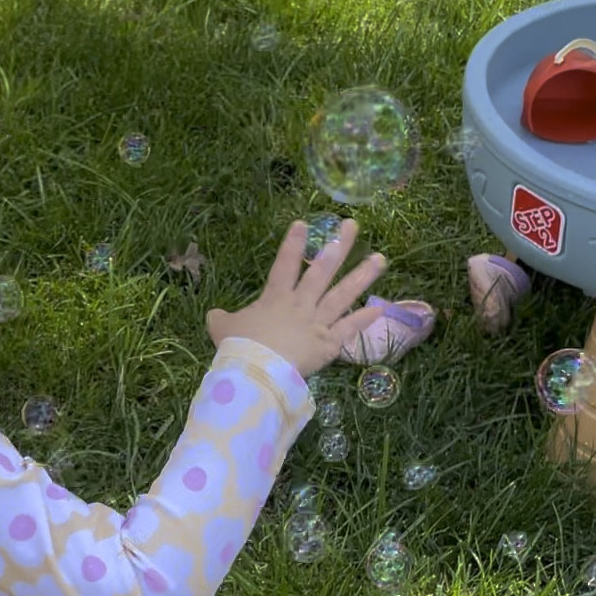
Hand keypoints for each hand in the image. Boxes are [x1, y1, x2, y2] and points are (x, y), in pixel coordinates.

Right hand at [206, 220, 387, 379]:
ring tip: (380, 259)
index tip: (303, 223)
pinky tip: (380, 307)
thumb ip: (222, 318)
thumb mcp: (222, 329)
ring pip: (343, 295)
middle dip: (338, 246)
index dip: (293, 244)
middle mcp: (300, 304)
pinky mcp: (328, 344)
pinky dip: (363, 319)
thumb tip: (214, 315)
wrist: (257, 372)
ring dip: (363, 276)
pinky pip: (348, 329)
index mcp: (275, 297)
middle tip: (353, 226)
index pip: (285, 264)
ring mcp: (317, 322)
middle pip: (322, 270)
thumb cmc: (238, 348)